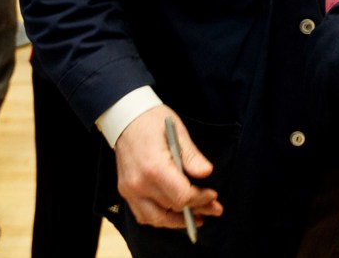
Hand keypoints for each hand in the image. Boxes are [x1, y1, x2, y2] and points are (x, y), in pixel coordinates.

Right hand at [114, 106, 221, 231]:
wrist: (125, 118)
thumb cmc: (153, 121)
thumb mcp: (177, 131)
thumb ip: (192, 155)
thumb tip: (206, 173)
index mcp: (154, 167)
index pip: (182, 196)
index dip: (201, 199)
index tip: (213, 195)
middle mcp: (140, 184)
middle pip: (172, 208)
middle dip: (196, 209)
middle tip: (214, 209)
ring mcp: (130, 190)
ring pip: (157, 219)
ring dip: (178, 221)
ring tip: (196, 218)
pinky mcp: (125, 191)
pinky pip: (143, 215)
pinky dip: (159, 218)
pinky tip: (173, 215)